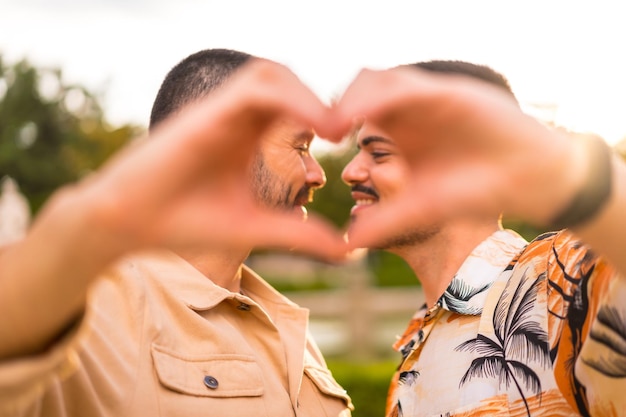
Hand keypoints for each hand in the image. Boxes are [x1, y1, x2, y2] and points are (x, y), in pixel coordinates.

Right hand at [74, 59, 346, 260]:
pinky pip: (254, 88)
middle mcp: (235, 116)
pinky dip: (290, 99)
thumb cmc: (184, 223)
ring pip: (271, 74)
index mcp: (247, 136)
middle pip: (287, 81)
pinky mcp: (206, 113)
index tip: (353, 143)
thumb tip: (348, 251)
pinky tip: (313, 129)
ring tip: (337, 130)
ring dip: (309, 94)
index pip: (294, 106)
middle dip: (324, 99)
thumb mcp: (254, 227)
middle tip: (352, 131)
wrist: (129, 223)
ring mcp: (219, 110)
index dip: (327, 115)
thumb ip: (299, 234)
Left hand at [330, 66, 583, 247]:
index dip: (331, 122)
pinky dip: (384, 97)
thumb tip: (348, 239)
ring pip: (379, 82)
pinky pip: (410, 87)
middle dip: (335, 106)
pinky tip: (366, 117)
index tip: (314, 143)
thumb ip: (386, 220)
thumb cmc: (475, 194)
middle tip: (318, 130)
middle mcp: (409, 110)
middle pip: (359, 91)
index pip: (353, 113)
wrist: (527, 183)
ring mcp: (428, 98)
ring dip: (353, 98)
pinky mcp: (449, 94)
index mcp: (397, 130)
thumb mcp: (422, 208)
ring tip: (335, 126)